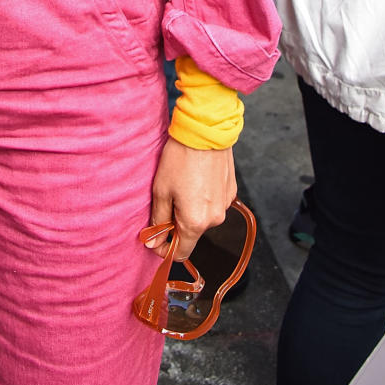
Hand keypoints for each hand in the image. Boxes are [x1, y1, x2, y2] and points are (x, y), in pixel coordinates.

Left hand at [146, 138, 236, 261]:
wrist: (205, 131)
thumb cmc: (180, 158)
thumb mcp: (161, 189)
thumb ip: (158, 220)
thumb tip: (153, 243)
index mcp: (195, 222)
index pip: (181, 252)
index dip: (165, 249)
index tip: (155, 238)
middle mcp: (214, 219)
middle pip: (192, 233)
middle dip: (177, 223)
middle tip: (166, 198)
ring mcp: (225, 205)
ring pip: (203, 217)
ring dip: (191, 209)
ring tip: (182, 183)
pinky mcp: (231, 192)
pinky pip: (214, 203)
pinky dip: (203, 197)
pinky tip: (195, 177)